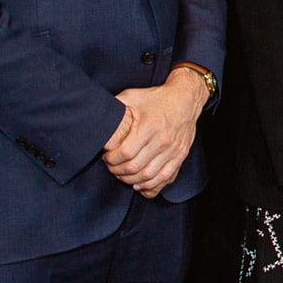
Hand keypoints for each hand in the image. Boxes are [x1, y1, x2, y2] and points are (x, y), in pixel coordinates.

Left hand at [103, 68, 208, 196]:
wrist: (186, 98)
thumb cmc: (157, 98)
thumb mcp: (132, 96)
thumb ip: (114, 108)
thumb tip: (97, 121)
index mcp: (149, 126)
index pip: (125, 153)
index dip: (111, 159)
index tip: (107, 157)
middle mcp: (163, 140)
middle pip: (135, 168)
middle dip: (118, 171)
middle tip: (112, 167)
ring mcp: (174, 150)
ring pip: (148, 177)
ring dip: (131, 180)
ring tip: (123, 175)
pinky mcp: (180, 156)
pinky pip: (164, 179)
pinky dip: (150, 186)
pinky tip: (141, 184)